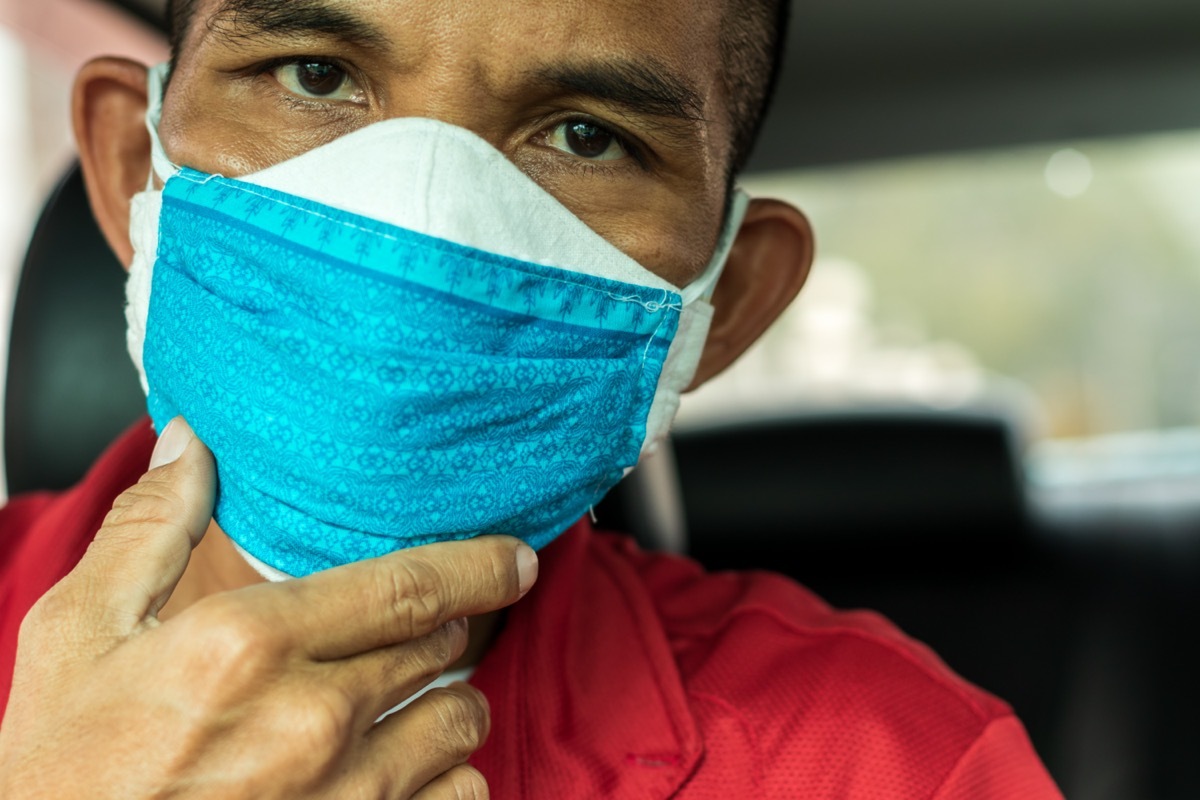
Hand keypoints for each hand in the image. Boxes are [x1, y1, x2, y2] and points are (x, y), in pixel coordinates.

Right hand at [0, 418, 535, 798]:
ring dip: (445, 701)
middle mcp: (312, 719)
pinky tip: (400, 767)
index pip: (407, 584)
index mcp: (248, 646)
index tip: (513, 557)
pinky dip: (445, 776)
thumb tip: (192, 444)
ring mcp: (345, 794)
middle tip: (424, 627)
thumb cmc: (63, 770)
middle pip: (440, 647)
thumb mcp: (76, 633)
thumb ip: (148, 530)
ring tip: (402, 699)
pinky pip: (459, 795)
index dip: (476, 564)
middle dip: (444, 628)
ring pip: (460, 720)